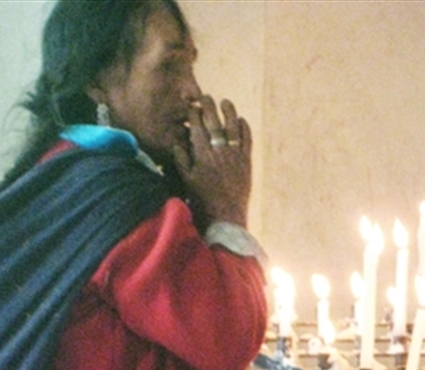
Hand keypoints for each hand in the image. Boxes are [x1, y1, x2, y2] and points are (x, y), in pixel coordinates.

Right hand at [173, 96, 250, 227]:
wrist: (225, 218)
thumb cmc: (203, 202)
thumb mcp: (187, 181)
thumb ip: (182, 160)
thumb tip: (177, 143)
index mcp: (202, 155)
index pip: (197, 127)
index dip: (194, 114)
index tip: (192, 105)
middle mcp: (218, 151)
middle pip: (214, 122)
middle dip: (209, 107)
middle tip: (206, 97)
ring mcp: (234, 156)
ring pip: (232, 127)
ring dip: (229, 112)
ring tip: (225, 102)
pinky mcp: (246, 163)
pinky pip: (247, 140)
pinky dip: (245, 129)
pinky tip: (242, 121)